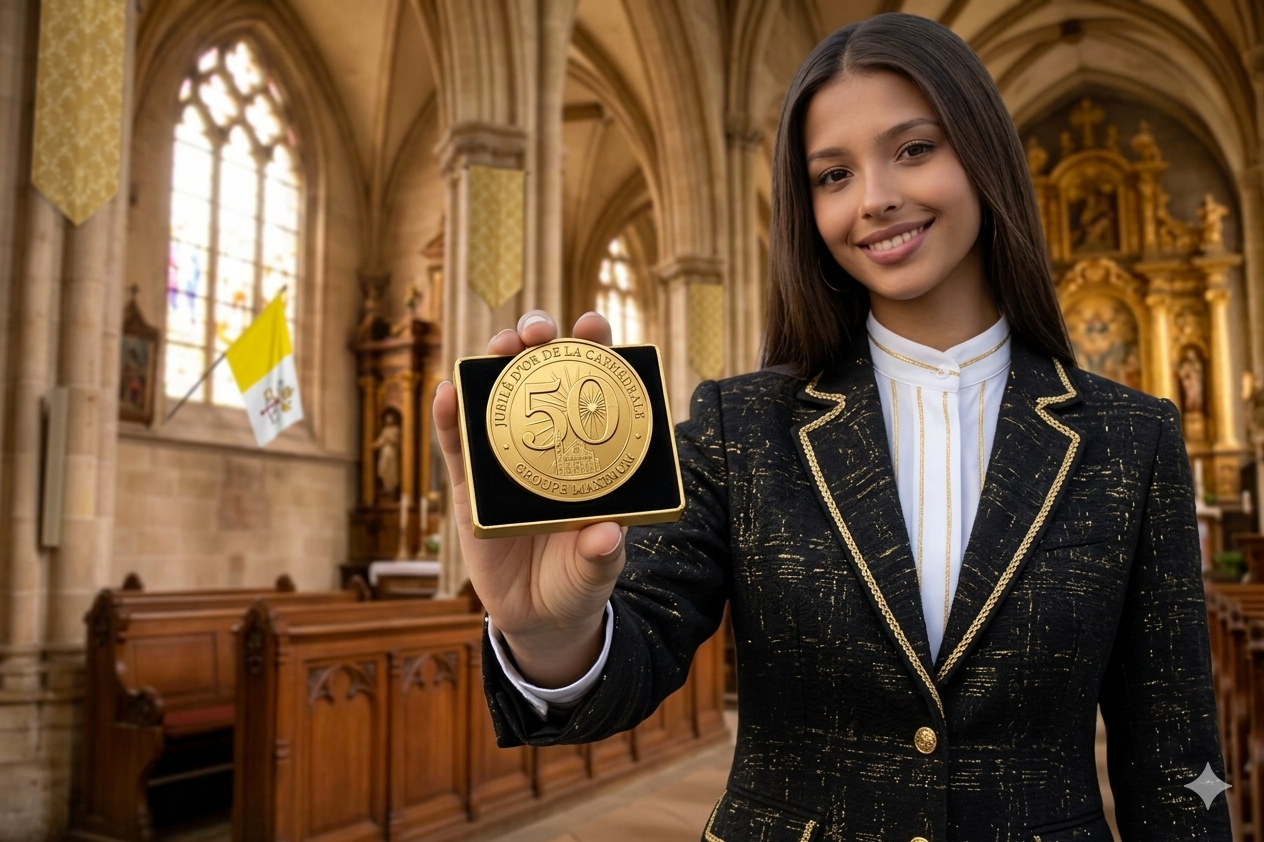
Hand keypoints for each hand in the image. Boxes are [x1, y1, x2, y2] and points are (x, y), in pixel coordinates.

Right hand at [433, 310, 623, 687]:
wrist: (539, 618)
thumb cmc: (578, 583)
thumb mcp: (596, 572)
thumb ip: (602, 556)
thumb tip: (605, 537)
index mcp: (588, 450)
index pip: (593, 385)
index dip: (595, 347)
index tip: (595, 324)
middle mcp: (546, 444)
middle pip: (539, 375)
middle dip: (538, 340)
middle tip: (538, 332)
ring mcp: (505, 460)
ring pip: (494, 397)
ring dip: (492, 363)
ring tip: (497, 348)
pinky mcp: (470, 486)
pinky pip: (456, 445)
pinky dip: (448, 416)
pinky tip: (445, 392)